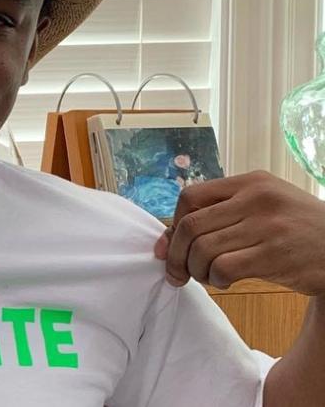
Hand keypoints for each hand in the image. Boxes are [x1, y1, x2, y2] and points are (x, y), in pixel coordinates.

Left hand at [155, 171, 324, 295]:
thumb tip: (166, 242)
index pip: (191, 196)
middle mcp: (257, 199)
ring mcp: (267, 226)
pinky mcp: (276, 255)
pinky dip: (216, 279)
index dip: (173, 224)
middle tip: (178, 272)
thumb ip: (221, 214)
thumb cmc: (298, 230)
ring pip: (203, 249)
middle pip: (190, 225)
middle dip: (175, 254)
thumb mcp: (265, 206)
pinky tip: (225, 282)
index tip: (171, 246)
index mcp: (251, 182)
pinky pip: (224, 268)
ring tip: (207, 277)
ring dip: (196, 270)